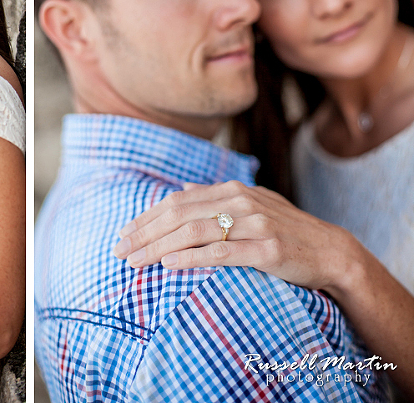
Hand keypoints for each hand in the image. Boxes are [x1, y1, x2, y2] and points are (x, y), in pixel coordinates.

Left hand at [113, 181, 354, 291]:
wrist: (332, 251)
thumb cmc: (286, 229)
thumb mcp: (252, 205)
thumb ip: (217, 197)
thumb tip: (183, 188)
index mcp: (231, 190)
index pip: (176, 201)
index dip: (147, 217)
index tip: (124, 234)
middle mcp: (240, 201)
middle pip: (179, 215)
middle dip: (144, 233)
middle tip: (119, 250)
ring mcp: (255, 223)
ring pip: (195, 232)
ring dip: (159, 247)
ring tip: (135, 261)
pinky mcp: (267, 248)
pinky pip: (222, 252)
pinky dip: (192, 257)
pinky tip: (169, 264)